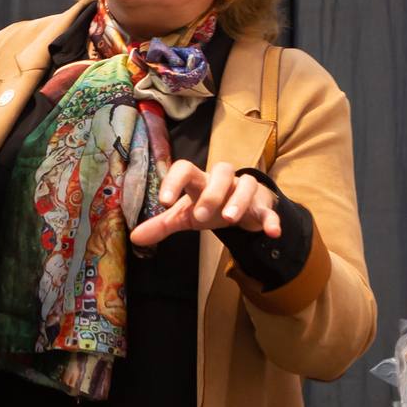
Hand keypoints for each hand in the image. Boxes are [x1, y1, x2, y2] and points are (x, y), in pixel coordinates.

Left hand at [129, 160, 280, 246]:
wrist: (243, 208)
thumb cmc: (209, 206)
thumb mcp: (184, 215)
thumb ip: (161, 225)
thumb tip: (135, 237)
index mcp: (200, 180)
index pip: (186, 168)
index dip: (174, 181)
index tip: (163, 200)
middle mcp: (224, 181)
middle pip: (221, 172)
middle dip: (211, 193)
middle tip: (200, 217)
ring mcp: (245, 191)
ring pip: (246, 185)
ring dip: (238, 200)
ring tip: (229, 220)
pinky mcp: (262, 206)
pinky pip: (269, 209)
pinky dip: (271, 219)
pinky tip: (272, 232)